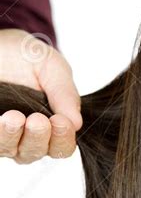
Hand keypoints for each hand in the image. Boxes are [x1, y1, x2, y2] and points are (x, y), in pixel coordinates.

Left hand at [0, 29, 81, 163]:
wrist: (1, 45)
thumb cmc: (27, 57)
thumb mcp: (52, 68)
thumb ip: (65, 93)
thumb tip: (77, 123)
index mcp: (52, 125)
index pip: (62, 146)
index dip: (63, 139)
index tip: (61, 121)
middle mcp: (26, 136)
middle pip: (35, 152)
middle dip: (38, 138)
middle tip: (38, 120)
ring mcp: (3, 135)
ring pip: (9, 150)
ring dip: (12, 137)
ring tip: (13, 118)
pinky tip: (0, 120)